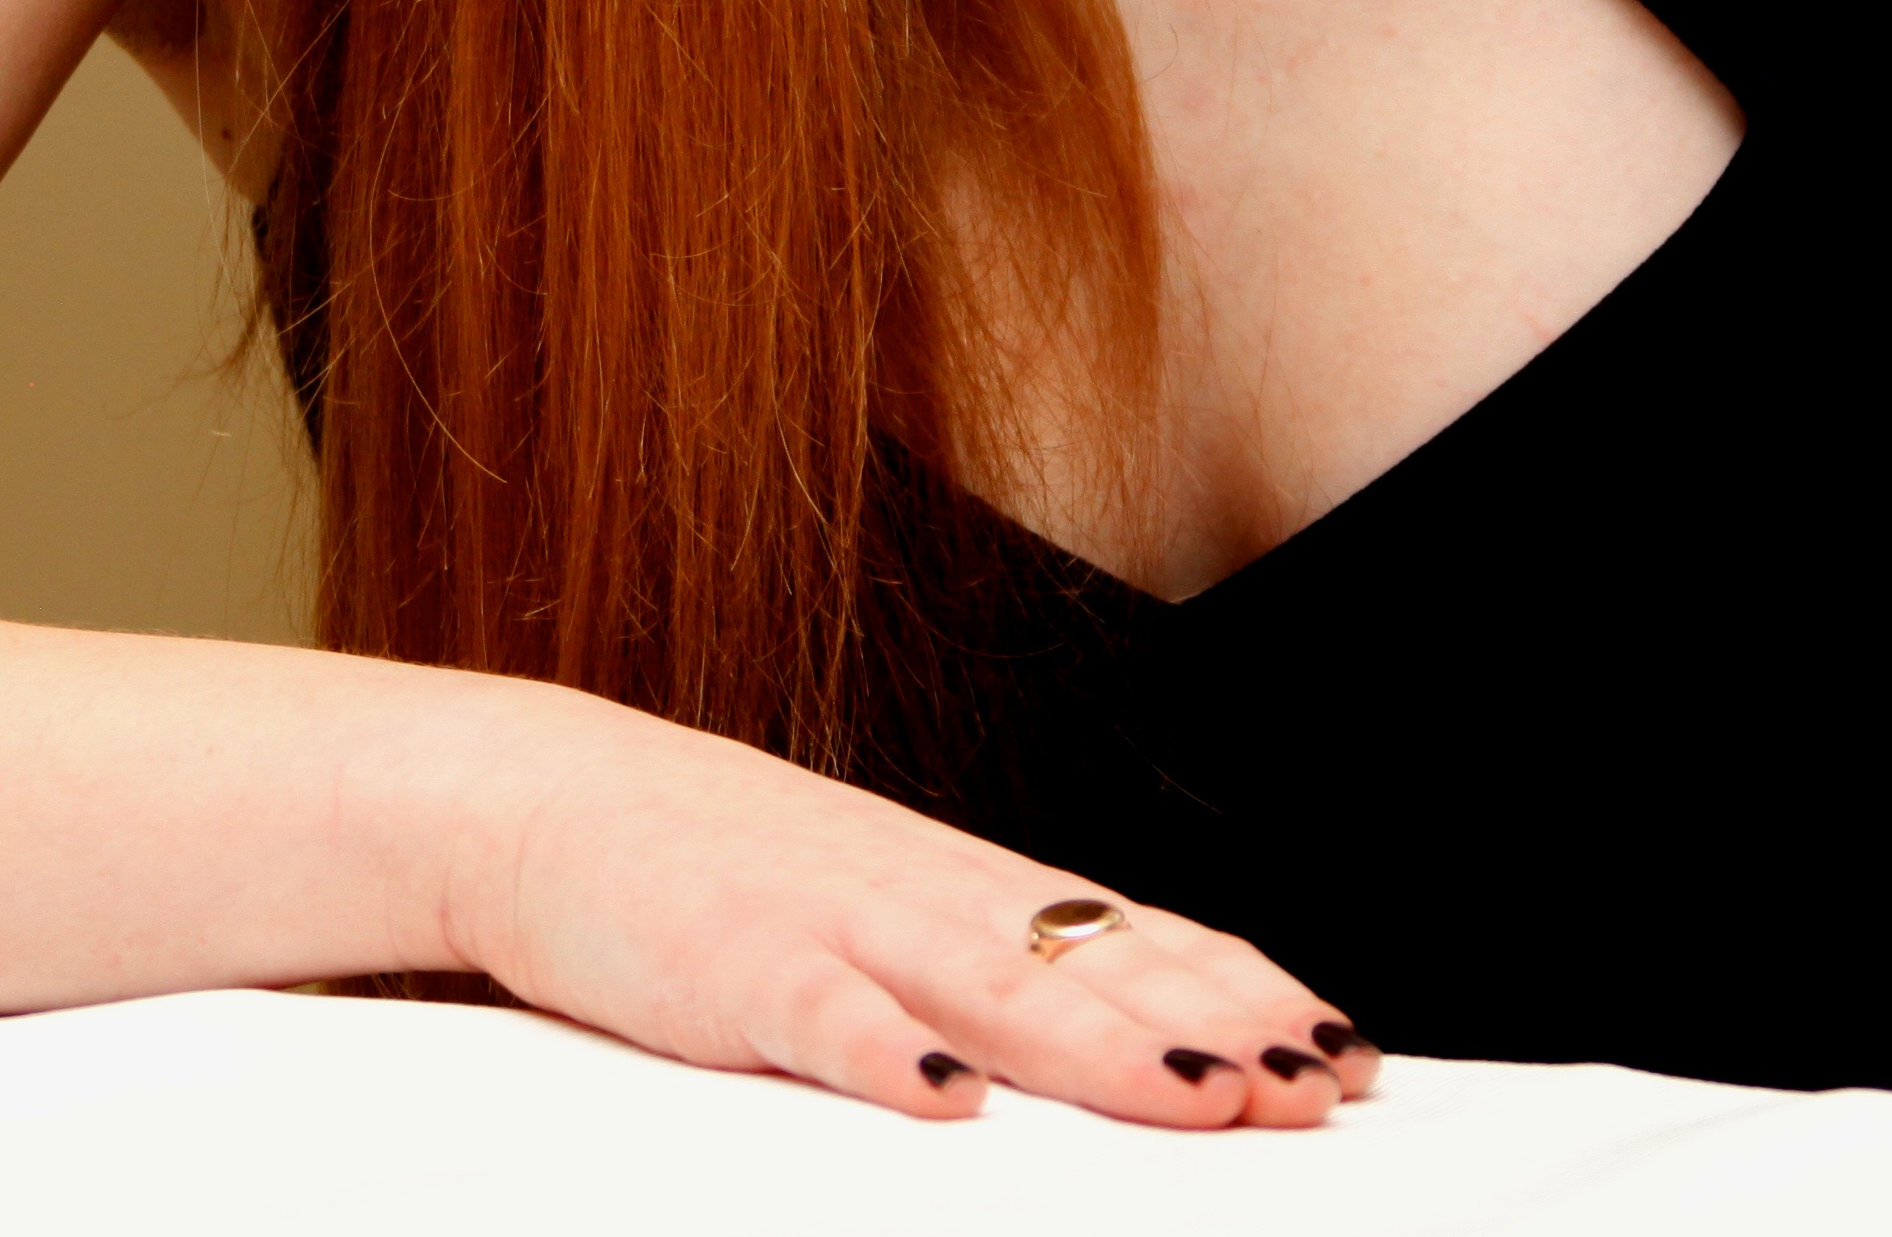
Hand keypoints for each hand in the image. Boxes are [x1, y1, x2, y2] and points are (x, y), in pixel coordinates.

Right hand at [441, 686, 1373, 1127]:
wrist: (547, 794)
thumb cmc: (725, 870)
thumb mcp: (880, 910)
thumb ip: (995, 969)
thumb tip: (1140, 1032)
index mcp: (966, 885)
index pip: (1138, 935)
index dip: (1247, 993)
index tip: (1344, 1050)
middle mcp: (921, 890)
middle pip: (1095, 961)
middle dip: (1216, 1028)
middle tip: (1315, 1084)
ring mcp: (826, 918)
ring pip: (986, 983)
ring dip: (1097, 1045)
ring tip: (1194, 1094)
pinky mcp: (725, 958)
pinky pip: (813, 1012)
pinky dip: (880, 1051)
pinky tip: (943, 1098)